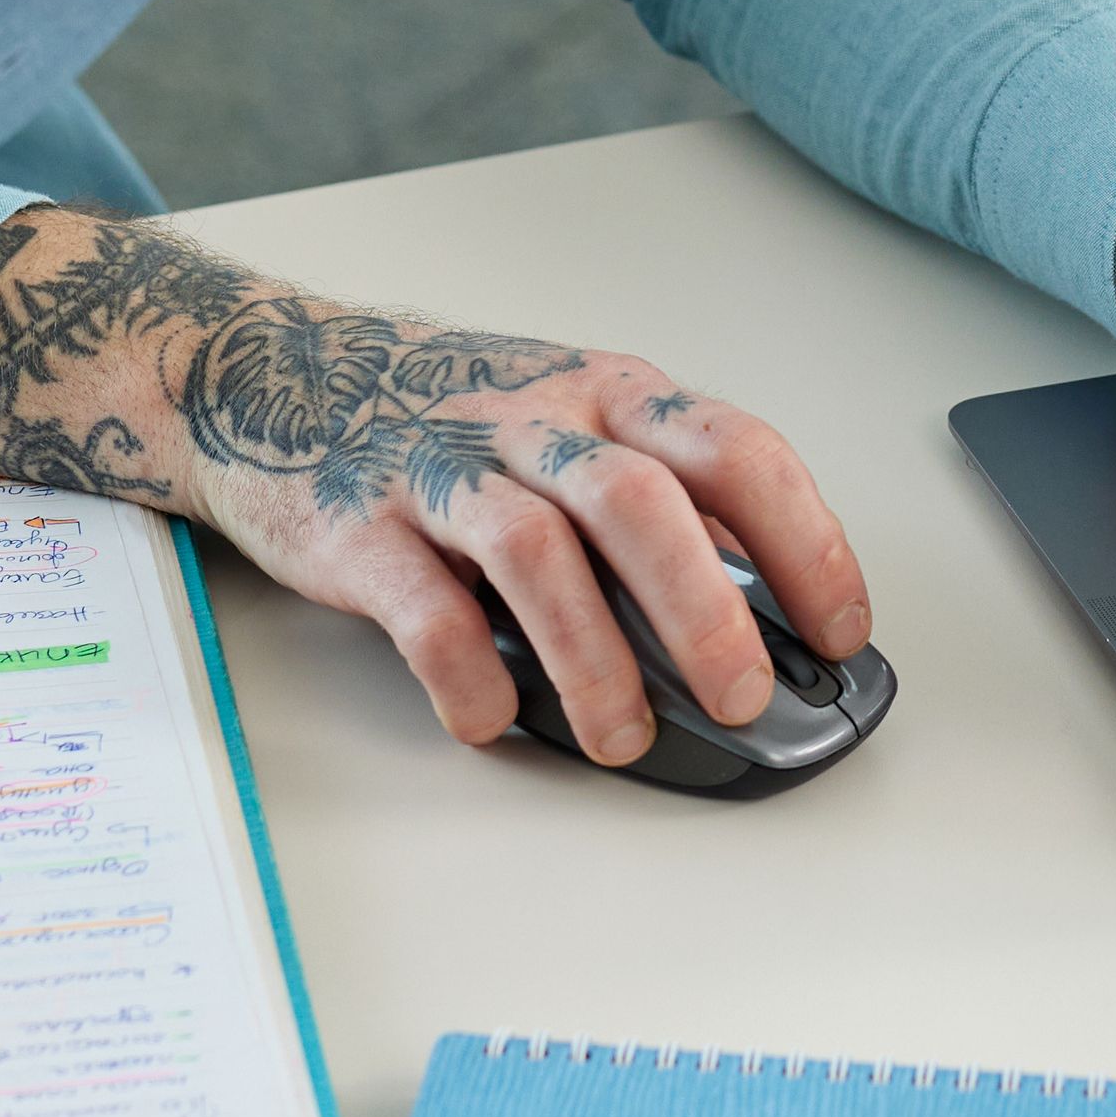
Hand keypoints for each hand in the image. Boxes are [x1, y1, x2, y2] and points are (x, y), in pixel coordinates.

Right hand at [0, 208, 867, 767]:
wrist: (274, 377)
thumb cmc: (457, 420)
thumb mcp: (576, 424)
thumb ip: (661, 499)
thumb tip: (767, 614)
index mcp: (611, 392)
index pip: (735, 452)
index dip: (804, 542)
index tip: (841, 632)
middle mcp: (534, 420)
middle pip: (640, 503)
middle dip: (704, 610)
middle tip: (743, 700)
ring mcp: (442, 469)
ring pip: (537, 554)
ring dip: (595, 660)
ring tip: (624, 739)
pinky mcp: (359, 528)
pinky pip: (424, 608)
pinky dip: (469, 674)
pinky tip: (495, 718)